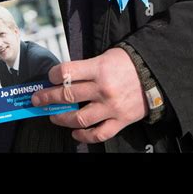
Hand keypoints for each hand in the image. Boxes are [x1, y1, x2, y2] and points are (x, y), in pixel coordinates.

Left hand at [31, 47, 148, 143]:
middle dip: (48, 97)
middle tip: (38, 99)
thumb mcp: (105, 57)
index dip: (53, 75)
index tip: (49, 77)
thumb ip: (87, 67)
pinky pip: (98, 134)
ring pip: (79, 118)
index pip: (67, 72)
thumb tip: (65, 76)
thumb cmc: (127, 63)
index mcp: (99, 68)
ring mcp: (111, 107)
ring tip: (54, 116)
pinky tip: (75, 133)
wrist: (154, 74)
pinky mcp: (120, 121)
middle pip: (67, 95)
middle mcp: (103, 89)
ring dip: (62, 118)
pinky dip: (84, 136)